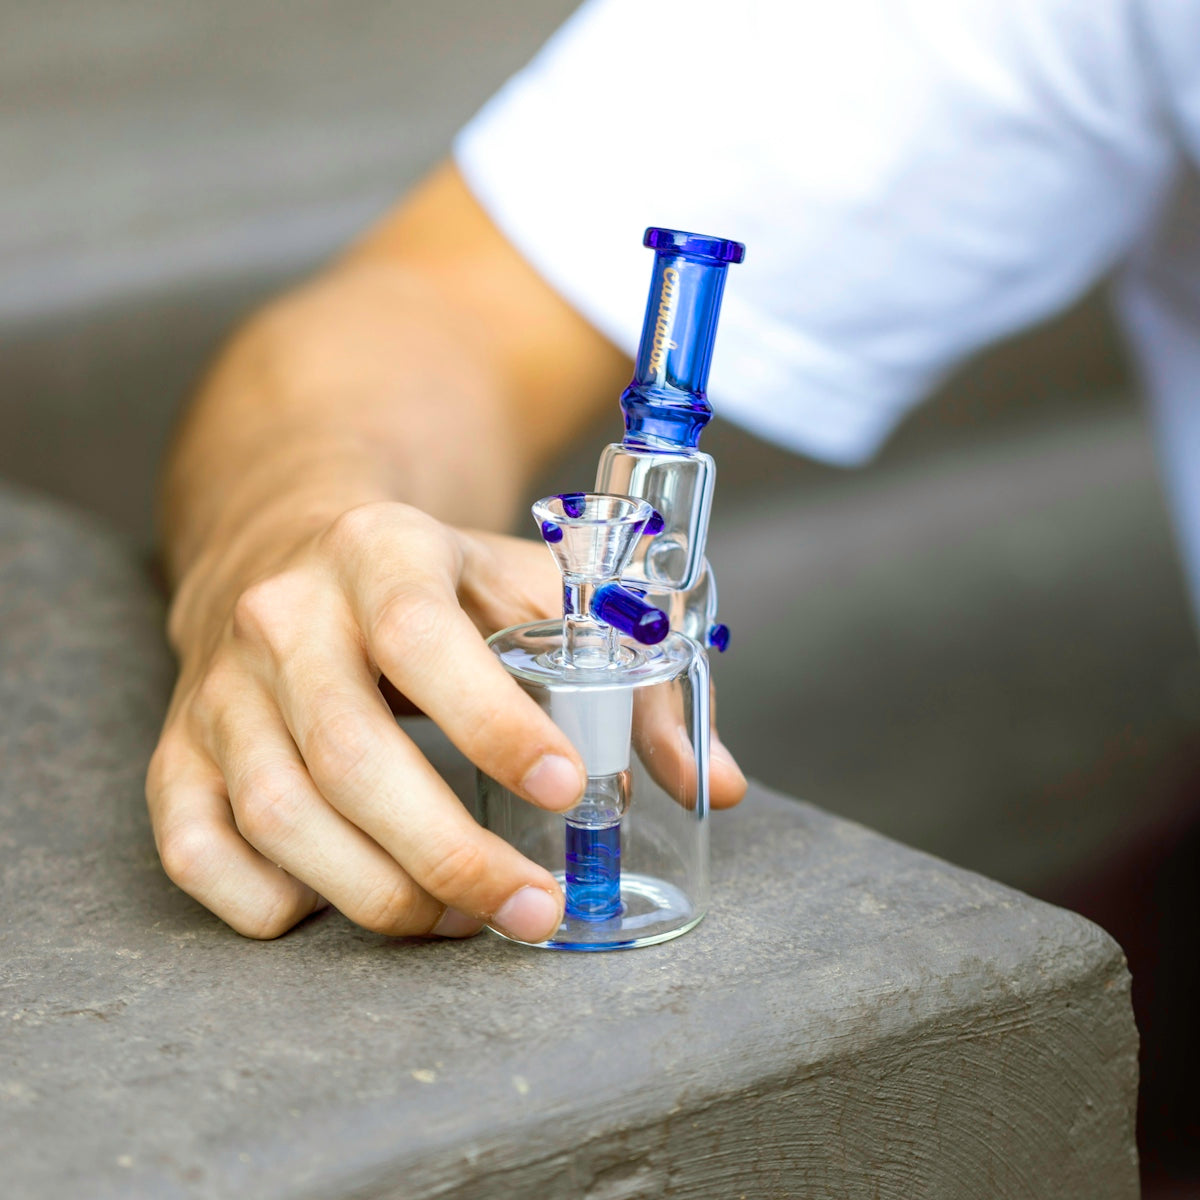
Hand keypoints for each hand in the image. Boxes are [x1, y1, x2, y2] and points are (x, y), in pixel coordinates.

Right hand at [148, 501, 746, 942]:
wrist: (286, 543)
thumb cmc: (429, 579)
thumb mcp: (526, 589)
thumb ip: (629, 677)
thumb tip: (715, 784)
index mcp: (378, 554)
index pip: (420, 639)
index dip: (492, 724)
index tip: (571, 791)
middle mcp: (284, 618)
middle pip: (349, 758)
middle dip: (452, 855)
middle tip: (534, 910)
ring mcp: (219, 689)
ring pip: (280, 818)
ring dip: (380, 893)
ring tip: (462, 917)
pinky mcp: (178, 749)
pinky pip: (200, 851)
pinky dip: (272, 902)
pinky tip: (343, 901)